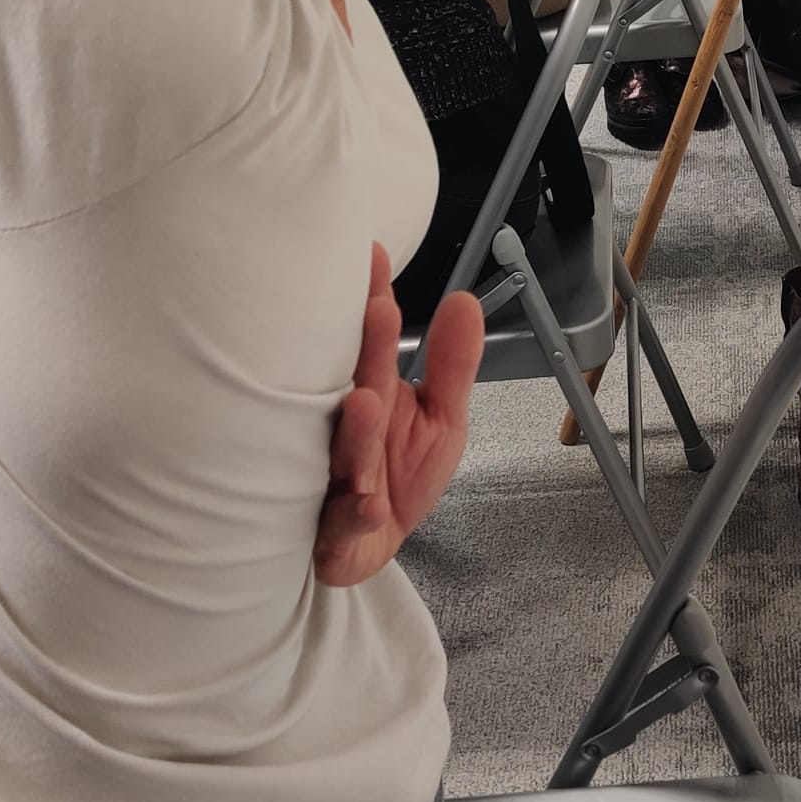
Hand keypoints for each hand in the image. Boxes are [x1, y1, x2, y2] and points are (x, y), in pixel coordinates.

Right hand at [316, 243, 485, 586]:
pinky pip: (345, 523)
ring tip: (366, 403)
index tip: (372, 254)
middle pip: (356, 389)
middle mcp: (345, 432)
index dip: (376, 303)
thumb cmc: (396, 476)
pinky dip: (357, 515)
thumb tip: (465, 300)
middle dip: (366, 355)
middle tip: (377, 311)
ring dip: (355, 433)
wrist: (367, 548)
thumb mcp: (442, 418)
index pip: (373, 345)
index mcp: (371, 395)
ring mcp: (336, 481)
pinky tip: (371, 505)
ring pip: (343, 455)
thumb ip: (453, 364)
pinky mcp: (337, 531)